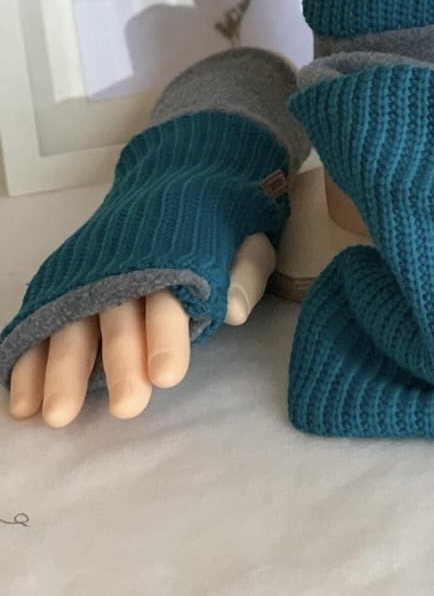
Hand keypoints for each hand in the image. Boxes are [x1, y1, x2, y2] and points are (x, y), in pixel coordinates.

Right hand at [8, 234, 275, 425]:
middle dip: (119, 361)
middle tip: (127, 407)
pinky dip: (28, 362)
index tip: (168, 376)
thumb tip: (233, 311)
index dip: (167, 335)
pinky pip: (41, 325)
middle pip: (118, 316)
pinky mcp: (63, 288)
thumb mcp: (247, 237)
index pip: (169, 298)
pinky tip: (24, 403)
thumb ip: (244, 272)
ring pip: (73, 323)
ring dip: (64, 370)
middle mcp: (124, 269)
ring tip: (60, 415)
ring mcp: (88, 279)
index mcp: (174, 256)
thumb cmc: (215, 224)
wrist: (171, 180)